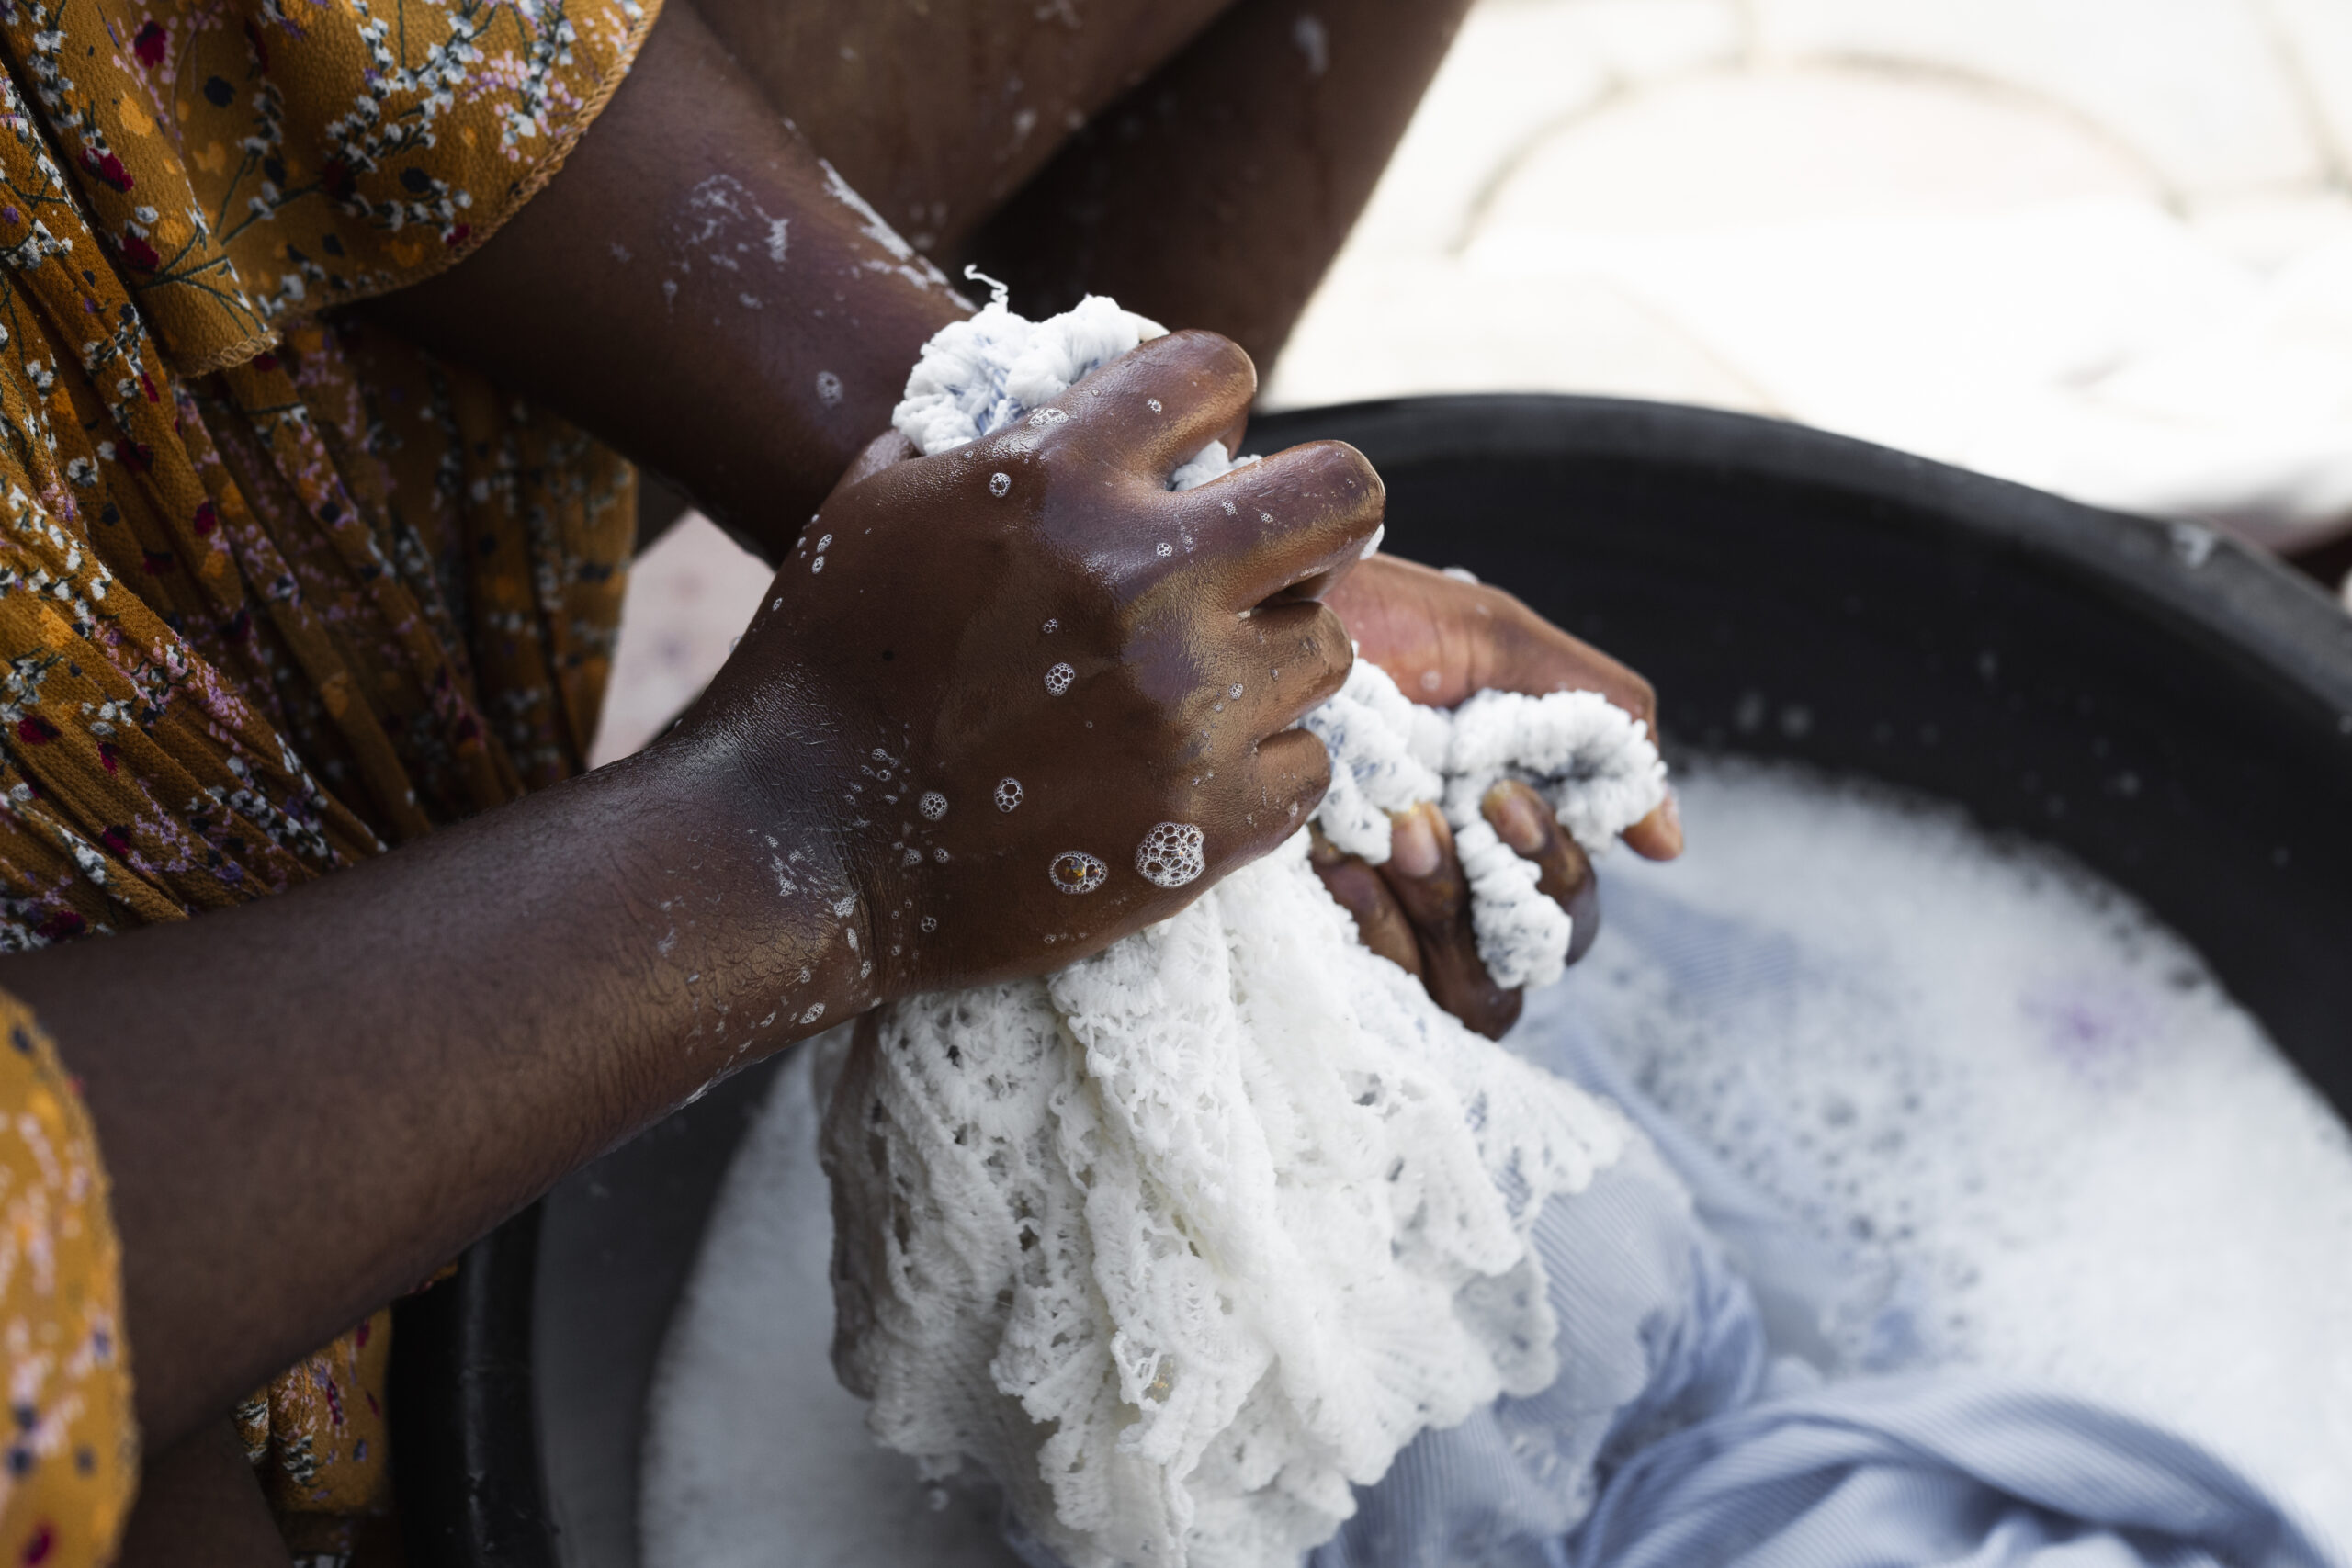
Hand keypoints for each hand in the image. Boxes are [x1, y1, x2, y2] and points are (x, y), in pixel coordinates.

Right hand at [682, 331, 1383, 995]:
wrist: (797, 852)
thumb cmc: (822, 666)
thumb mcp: (879, 502)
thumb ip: (993, 435)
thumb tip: (1076, 390)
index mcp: (1058, 479)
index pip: (1219, 372)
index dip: (1213, 405)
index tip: (1197, 451)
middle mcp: (1142, 581)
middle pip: (1345, 496)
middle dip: (1314, 517)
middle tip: (1273, 555)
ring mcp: (1186, 709)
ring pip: (1331, 645)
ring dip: (1275, 656)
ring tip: (1203, 683)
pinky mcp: (1207, 823)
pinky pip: (1309, 765)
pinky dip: (1260, 768)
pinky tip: (1191, 770)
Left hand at [1313, 554, 1681, 1037]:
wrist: (1241, 615)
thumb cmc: (1360, 615)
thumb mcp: (1489, 640)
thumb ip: (1595, 720)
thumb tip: (1666, 842)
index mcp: (1497, 821)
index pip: (1567, 903)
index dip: (1559, 870)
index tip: (1506, 802)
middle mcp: (1451, 883)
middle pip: (1538, 957)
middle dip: (1511, 891)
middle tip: (1451, 816)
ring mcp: (1386, 919)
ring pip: (1478, 995)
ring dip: (1447, 911)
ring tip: (1396, 836)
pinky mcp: (1319, 941)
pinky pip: (1393, 997)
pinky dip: (1380, 933)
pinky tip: (1338, 866)